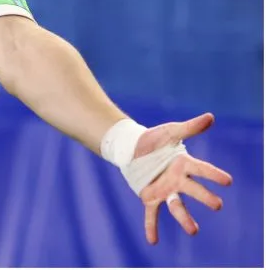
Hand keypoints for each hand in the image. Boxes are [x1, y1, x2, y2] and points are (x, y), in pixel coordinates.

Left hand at [134, 113, 232, 244]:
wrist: (131, 147)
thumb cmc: (154, 139)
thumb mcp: (170, 131)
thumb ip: (189, 127)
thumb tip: (211, 117)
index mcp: (184, 164)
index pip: (202, 170)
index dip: (214, 175)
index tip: (228, 181)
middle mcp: (178, 180)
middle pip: (194, 190)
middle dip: (205, 197)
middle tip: (217, 205)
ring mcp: (165, 190)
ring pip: (177, 206)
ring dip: (185, 219)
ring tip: (194, 231)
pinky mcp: (149, 197)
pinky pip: (151, 214)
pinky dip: (152, 227)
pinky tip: (153, 241)